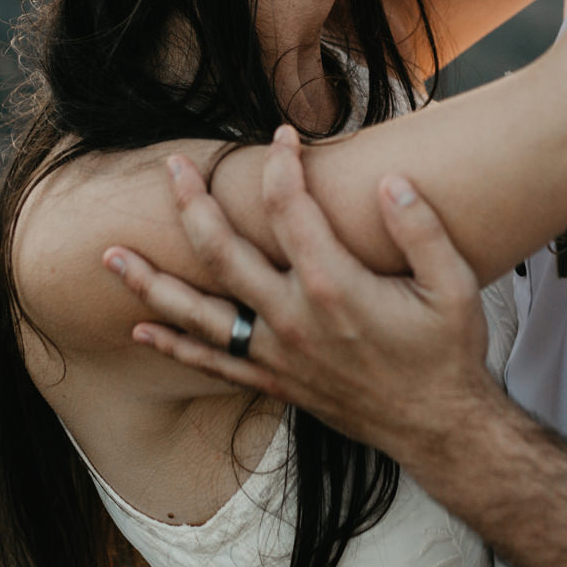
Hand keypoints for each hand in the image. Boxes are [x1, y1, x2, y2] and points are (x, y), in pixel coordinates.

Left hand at [103, 127, 498, 465]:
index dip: (280, 164)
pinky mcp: (274, 381)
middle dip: (191, 204)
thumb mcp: (455, 286)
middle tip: (171, 168)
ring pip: (198, 312)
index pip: (287, 208)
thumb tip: (390, 181)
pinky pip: (211, 362)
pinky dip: (174, 344)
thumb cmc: (447, 353)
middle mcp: (291, 318)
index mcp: (332, 286)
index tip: (282, 137)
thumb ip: (421, 230)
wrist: (439, 429)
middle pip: (221, 251)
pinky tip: (142, 328)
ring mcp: (276, 353)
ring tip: (111, 254)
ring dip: (151, 281)